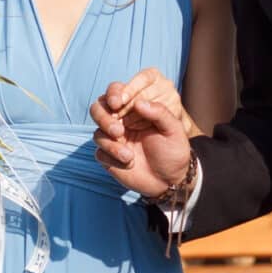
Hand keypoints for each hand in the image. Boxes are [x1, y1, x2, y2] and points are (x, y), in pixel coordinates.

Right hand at [91, 68, 195, 198]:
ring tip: (129, 156)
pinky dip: (112, 158)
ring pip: (97, 133)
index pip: (117, 92)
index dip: (114, 93)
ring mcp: (113, 139)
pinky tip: (129, 164)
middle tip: (118, 131)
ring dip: (110, 143)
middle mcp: (121, 121)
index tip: (118, 102)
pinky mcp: (109, 157)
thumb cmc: (174, 151)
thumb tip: (139, 102)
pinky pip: (100, 153)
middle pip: (98, 109)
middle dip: (103, 117)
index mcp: (135, 109)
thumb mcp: (174, 130)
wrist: (170, 180)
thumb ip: (160, 113)